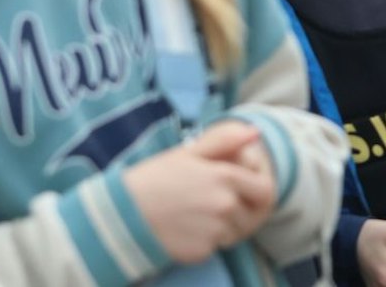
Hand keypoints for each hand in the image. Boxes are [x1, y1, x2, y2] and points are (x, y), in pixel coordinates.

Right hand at [124, 123, 274, 263]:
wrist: (119, 215)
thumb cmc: (152, 179)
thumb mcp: (186, 153)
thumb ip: (224, 141)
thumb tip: (255, 133)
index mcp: (224, 177)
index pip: (266, 190)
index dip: (256, 191)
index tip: (242, 191)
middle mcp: (224, 205)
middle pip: (251, 214)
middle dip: (240, 211)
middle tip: (213, 205)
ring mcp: (214, 231)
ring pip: (233, 233)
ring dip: (221, 227)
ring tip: (192, 216)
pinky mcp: (201, 252)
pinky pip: (214, 248)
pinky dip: (203, 242)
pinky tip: (183, 230)